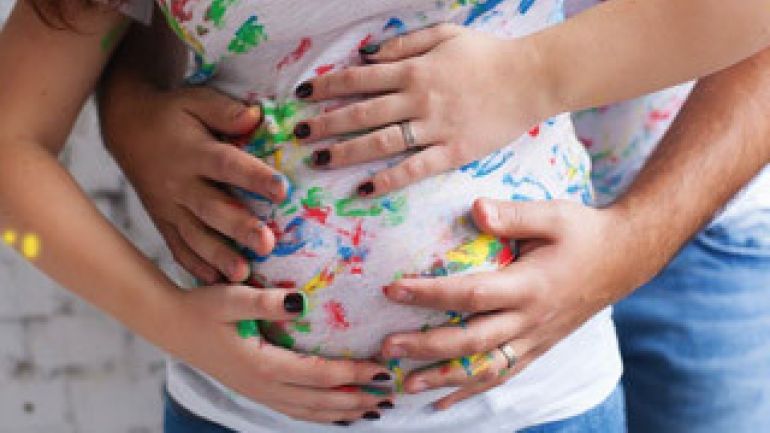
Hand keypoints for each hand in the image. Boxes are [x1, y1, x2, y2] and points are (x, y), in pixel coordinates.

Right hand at [102, 86, 286, 283]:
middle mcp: (180, 183)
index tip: (281, 188)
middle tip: (267, 244)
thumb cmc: (174, 114)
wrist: (127, 127)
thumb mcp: (196, 101)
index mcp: (193, 151)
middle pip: (212, 208)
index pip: (227, 164)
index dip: (254, 176)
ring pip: (195, 235)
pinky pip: (177, 247)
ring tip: (243, 275)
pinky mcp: (163, 221)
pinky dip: (194, 266)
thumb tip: (256, 117)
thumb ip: (225, 111)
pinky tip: (215, 283)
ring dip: (219, 256)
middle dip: (239, 228)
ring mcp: (169, 206)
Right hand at [161, 284, 394, 424]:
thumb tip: (302, 301)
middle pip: (320, 402)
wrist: (170, 326)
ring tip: (372, 409)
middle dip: (357, 399)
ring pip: (308, 412)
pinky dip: (319, 414)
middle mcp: (264, 386)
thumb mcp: (232, 298)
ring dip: (342, 412)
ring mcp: (258, 393)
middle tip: (390, 396)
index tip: (383, 371)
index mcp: (263, 365)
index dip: (354, 374)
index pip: (320, 375)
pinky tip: (334, 412)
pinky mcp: (254, 391)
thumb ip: (266, 301)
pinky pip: (294, 410)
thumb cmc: (202, 308)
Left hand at [292, 24, 546, 196]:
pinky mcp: (452, 152)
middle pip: (361, 112)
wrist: (531, 78)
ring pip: (381, 142)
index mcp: (414, 69)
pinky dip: (387, 180)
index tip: (302, 94)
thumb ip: (404, 43)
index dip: (327, 86)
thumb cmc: (487, 54)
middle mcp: (418, 99)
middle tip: (297, 133)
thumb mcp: (445, 34)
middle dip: (325, 122)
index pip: (359, 79)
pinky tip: (363, 189)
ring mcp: (435, 128)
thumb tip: (366, 56)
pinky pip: (414, 169)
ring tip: (318, 159)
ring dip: (346, 151)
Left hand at [379, 198, 651, 408]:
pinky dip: (471, 391)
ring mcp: (535, 339)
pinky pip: (502, 376)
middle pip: (471, 342)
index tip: (393, 289)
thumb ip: (513, 215)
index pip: (471, 295)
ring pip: (484, 370)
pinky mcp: (538, 348)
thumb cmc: (583, 232)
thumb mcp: (553, 214)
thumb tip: (475, 209)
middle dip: (425, 347)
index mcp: (530, 286)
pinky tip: (444, 400)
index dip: (430, 294)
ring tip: (403, 385)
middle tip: (384, 349)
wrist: (624, 257)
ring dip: (443, 379)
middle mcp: (530, 320)